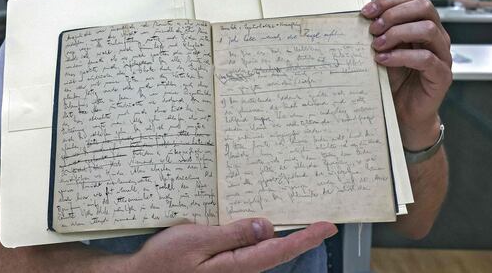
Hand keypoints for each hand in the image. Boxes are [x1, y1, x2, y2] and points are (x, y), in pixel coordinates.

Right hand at [126, 218, 336, 272]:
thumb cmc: (163, 261)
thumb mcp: (196, 240)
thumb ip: (233, 234)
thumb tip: (267, 226)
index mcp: (236, 266)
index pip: (280, 250)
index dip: (306, 238)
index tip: (328, 226)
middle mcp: (238, 270)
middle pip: (278, 252)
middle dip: (302, 237)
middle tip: (323, 223)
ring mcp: (231, 268)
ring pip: (265, 251)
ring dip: (284, 237)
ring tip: (302, 223)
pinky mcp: (222, 264)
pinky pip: (249, 250)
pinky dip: (263, 237)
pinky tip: (265, 228)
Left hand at [362, 0, 452, 150]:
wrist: (403, 111)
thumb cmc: (394, 78)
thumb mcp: (383, 48)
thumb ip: (379, 31)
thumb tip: (362, 14)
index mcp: (424, 24)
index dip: (389, 1)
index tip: (366, 12)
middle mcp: (437, 36)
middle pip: (424, 7)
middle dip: (394, 14)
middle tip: (373, 28)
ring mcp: (443, 55)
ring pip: (427, 29)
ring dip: (397, 33)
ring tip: (377, 45)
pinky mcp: (442, 75)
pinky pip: (426, 59)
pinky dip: (401, 56)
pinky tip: (382, 60)